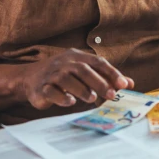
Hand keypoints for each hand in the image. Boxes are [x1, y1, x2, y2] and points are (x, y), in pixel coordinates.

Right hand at [19, 48, 133, 109]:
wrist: (29, 78)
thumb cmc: (62, 75)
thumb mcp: (83, 72)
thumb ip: (105, 77)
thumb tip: (129, 83)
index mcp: (76, 56)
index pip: (97, 62)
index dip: (111, 72)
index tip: (124, 84)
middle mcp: (64, 63)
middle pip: (83, 69)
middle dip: (99, 82)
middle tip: (111, 94)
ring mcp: (51, 75)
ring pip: (66, 78)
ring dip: (81, 89)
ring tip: (92, 99)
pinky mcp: (41, 88)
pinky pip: (51, 91)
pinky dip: (61, 96)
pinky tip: (70, 102)